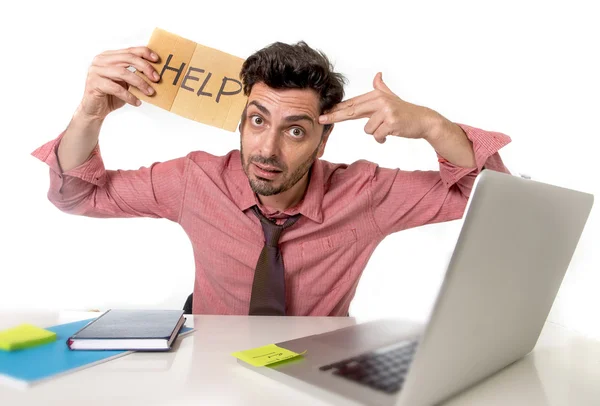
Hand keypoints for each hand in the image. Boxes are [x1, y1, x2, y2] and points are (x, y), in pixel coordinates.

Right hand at [77, 47, 160, 119]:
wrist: (95, 110)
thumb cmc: (112, 95)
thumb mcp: (126, 83)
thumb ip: (135, 74)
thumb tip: (156, 73)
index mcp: (109, 56)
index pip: (129, 50)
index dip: (144, 53)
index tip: (157, 60)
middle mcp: (101, 60)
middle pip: (128, 58)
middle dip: (145, 67)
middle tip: (156, 78)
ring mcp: (95, 70)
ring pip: (123, 72)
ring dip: (140, 83)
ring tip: (150, 92)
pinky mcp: (94, 83)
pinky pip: (116, 88)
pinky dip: (129, 96)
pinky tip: (137, 102)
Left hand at [318, 72, 440, 143]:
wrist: (424, 120)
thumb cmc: (405, 111)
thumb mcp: (392, 97)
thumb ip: (381, 87)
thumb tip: (377, 74)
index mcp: (376, 95)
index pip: (352, 103)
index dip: (336, 109)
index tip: (323, 113)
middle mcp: (380, 100)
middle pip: (351, 111)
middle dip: (335, 116)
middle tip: (321, 120)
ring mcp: (386, 111)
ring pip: (367, 129)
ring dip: (376, 133)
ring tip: (387, 129)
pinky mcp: (391, 122)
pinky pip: (377, 136)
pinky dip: (382, 139)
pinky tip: (390, 134)